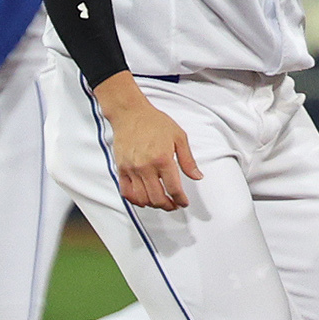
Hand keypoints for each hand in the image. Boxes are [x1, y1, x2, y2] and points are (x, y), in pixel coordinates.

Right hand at [95, 72, 200, 210]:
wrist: (130, 113)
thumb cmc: (155, 122)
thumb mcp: (179, 137)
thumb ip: (188, 160)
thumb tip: (197, 176)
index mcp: (163, 159)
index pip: (173, 188)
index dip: (181, 200)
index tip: (184, 202)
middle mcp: (146, 167)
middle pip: (157, 198)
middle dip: (168, 206)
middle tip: (174, 205)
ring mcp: (131, 169)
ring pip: (142, 198)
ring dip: (153, 205)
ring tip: (160, 202)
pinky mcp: (121, 169)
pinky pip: (126, 192)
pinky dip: (135, 200)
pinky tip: (143, 200)